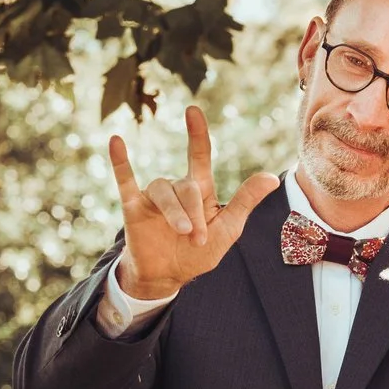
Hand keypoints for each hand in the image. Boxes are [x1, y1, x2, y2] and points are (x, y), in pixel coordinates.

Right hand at [109, 107, 281, 302]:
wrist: (168, 277)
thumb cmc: (198, 254)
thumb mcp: (228, 229)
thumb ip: (245, 201)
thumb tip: (272, 178)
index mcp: (199, 191)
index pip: (199, 156)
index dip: (197, 134)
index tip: (193, 111)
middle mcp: (175, 189)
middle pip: (186, 186)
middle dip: (195, 213)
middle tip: (198, 238)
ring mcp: (153, 197)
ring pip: (163, 189)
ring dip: (175, 212)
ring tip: (184, 232)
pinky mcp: (133, 207)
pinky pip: (125, 180)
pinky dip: (120, 162)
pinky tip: (116, 141)